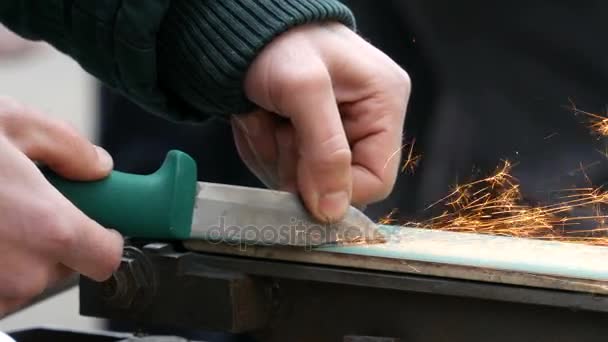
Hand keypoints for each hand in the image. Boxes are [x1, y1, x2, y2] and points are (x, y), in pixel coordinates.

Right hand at [0, 97, 122, 316]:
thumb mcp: (13, 124)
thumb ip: (70, 147)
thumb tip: (98, 165)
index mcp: (48, 229)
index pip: (108, 257)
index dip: (105, 238)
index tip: (97, 224)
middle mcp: (20, 273)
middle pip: (63, 267)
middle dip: (54, 238)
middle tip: (24, 203)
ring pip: (22, 279)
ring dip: (15, 251)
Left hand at [233, 23, 409, 221]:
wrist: (246, 24)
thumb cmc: (281, 41)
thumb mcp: (304, 88)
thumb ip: (324, 150)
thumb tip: (334, 210)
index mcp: (384, 105)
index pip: (376, 180)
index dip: (335, 187)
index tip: (300, 173)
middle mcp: (366, 123)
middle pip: (334, 184)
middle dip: (296, 163)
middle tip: (278, 126)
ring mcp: (335, 132)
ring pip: (303, 181)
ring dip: (274, 154)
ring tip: (267, 115)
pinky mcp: (307, 137)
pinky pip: (283, 168)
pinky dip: (264, 148)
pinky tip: (261, 119)